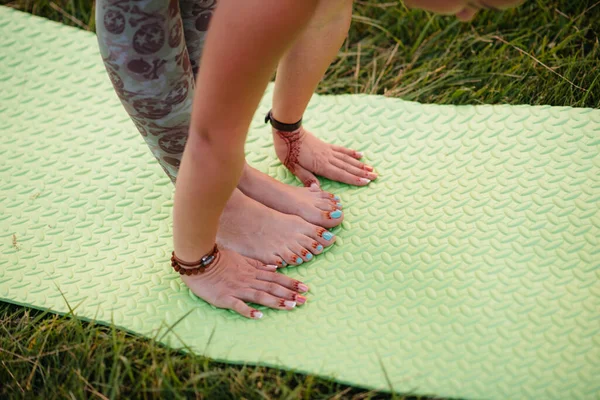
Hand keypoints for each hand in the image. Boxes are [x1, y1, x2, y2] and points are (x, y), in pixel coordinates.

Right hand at [180, 248, 308, 318]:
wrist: (199, 261)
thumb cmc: (219, 259)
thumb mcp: (241, 258)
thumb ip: (257, 264)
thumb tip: (274, 268)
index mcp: (252, 271)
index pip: (275, 278)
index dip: (291, 282)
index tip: (305, 287)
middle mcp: (248, 280)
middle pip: (272, 287)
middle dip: (289, 293)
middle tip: (304, 300)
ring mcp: (237, 289)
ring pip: (260, 295)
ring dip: (276, 301)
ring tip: (290, 306)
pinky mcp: (225, 297)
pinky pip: (238, 305)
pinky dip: (248, 310)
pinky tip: (258, 316)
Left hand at [273, 126, 377, 187]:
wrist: (288, 132)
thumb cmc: (288, 151)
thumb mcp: (293, 167)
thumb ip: (306, 178)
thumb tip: (318, 189)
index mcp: (321, 166)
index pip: (340, 175)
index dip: (354, 179)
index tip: (366, 182)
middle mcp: (328, 158)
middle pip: (348, 167)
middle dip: (362, 173)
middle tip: (375, 176)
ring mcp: (328, 151)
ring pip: (347, 159)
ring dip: (360, 164)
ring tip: (371, 168)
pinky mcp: (326, 146)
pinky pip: (342, 150)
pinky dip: (351, 153)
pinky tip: (360, 155)